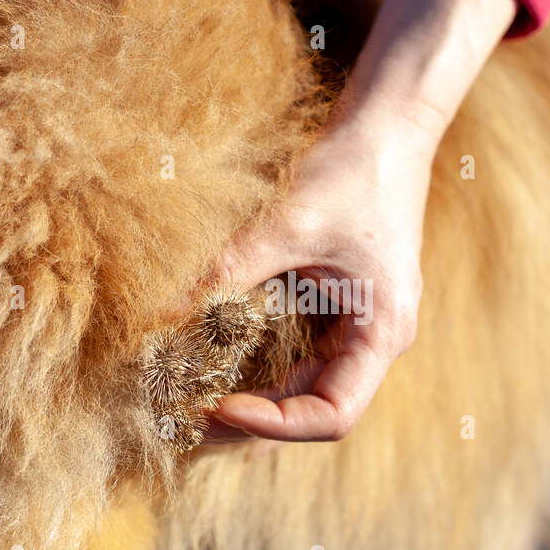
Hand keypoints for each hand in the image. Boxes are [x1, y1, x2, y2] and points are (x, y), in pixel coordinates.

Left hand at [207, 107, 435, 441]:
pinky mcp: (337, 308)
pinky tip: (214, 368)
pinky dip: (258, 368)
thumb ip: (229, 272)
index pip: (333, 414)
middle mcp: (374, 340)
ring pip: (303, 388)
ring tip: (193, 402)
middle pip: (314, 409)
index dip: (275, 424)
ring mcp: (357, 326)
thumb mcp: (288, 225)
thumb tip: (162, 315)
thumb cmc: (354, 170)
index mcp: (382, 332)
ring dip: (253, 400)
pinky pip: (298, 356)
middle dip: (252, 421)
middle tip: (187, 416)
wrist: (386, 125)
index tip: (219, 403)